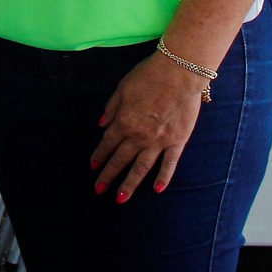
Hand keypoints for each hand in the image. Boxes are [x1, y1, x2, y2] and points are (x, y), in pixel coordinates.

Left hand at [88, 51, 209, 201]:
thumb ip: (111, 108)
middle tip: (99, 190)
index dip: (99, 156)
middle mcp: (139, 135)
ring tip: (120, 198)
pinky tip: (156, 190)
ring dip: (130, 184)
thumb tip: (102, 125)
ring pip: (142, 168)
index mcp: (124, 121)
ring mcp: (159, 141)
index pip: (108, 143)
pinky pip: (169, 164)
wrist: (179, 73)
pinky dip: (163, 178)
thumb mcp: (122, 88)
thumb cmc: (148, 76)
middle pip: (121, 159)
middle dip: (108, 175)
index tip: (92, 167)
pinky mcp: (177, 141)